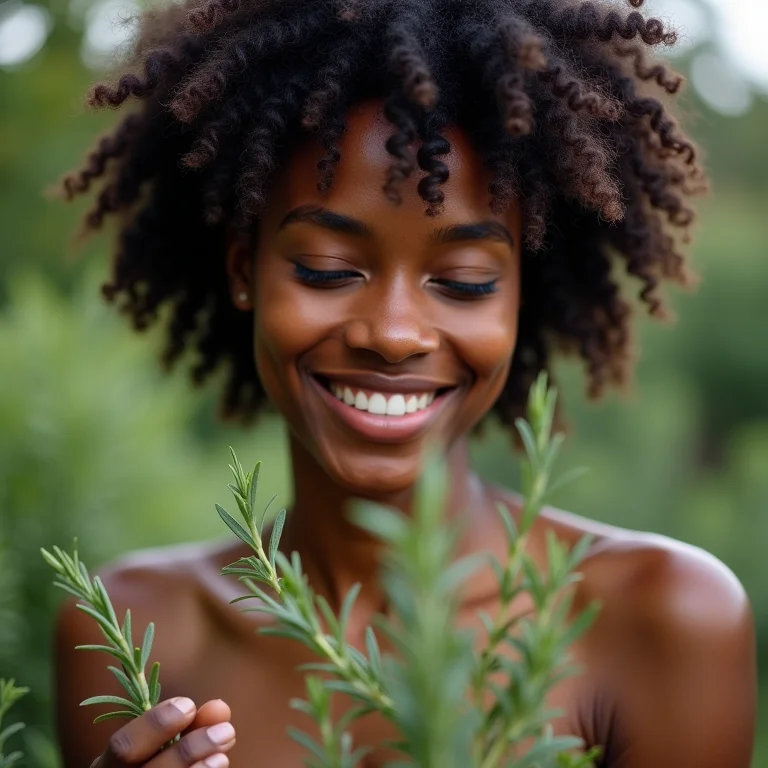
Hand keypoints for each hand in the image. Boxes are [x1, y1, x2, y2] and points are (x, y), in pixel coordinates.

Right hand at [91, 698, 235, 767]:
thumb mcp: (165, 744)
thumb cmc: (159, 761)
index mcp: (107, 767)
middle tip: (225, 731)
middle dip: (186, 751)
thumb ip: (187, 726)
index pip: (123, 747)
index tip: (189, 705)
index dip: (155, 725)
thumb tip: (218, 708)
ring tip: (223, 755)